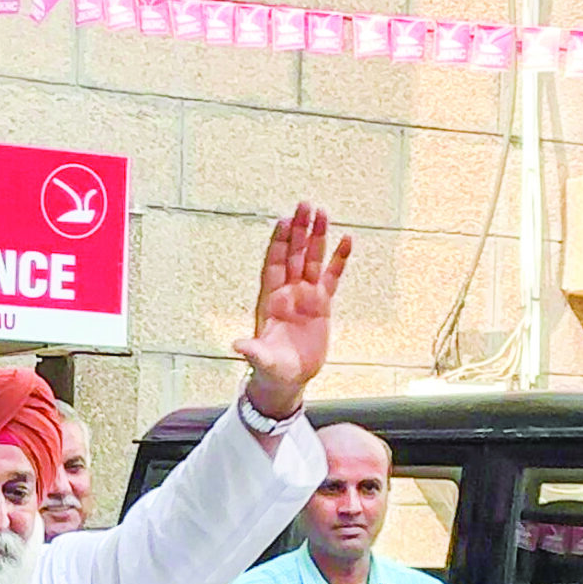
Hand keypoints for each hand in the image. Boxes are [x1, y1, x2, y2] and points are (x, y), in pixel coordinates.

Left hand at [233, 202, 352, 418]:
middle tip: (305, 204)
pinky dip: (338, 260)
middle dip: (300, 230)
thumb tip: (236, 345)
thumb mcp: (261, 360)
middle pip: (295, 255)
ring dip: (317, 238)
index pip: (275, 264)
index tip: (284, 220)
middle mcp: (288, 292)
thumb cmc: (270, 369)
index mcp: (270, 300)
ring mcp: (306, 296)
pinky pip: (332, 278)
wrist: (288, 379)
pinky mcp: (322, 305)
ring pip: (313, 260)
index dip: (280, 243)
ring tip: (324, 213)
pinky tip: (346, 240)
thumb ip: (252, 351)